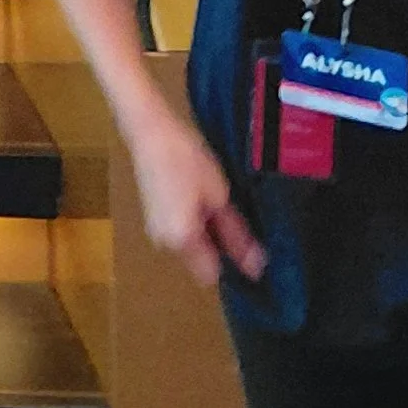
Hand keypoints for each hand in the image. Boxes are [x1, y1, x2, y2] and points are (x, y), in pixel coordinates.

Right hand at [127, 103, 265, 289]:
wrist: (150, 132)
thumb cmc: (187, 161)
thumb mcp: (219, 197)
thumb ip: (237, 236)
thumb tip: (257, 267)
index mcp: (182, 242)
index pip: (213, 275)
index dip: (233, 264)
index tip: (249, 248)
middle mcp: (165, 244)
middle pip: (201, 262)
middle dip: (221, 247)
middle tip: (234, 219)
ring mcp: (156, 231)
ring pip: (191, 247)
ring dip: (208, 234)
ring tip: (217, 204)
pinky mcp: (153, 218)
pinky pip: (181, 233)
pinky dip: (195, 224)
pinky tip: (200, 199)